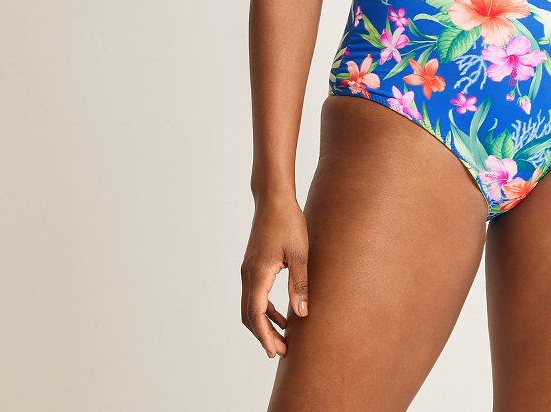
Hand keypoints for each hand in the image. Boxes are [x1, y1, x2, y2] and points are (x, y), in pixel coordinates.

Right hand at [240, 194, 308, 357]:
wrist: (274, 198)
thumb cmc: (288, 222)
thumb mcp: (299, 253)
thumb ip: (299, 284)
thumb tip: (301, 314)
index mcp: (258, 274)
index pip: (256, 315)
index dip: (265, 336)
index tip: (275, 352)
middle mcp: (248, 274)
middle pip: (249, 315)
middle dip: (264, 336)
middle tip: (282, 351)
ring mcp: (249, 269)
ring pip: (250, 306)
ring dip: (264, 324)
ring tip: (283, 338)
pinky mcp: (253, 265)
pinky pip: (255, 294)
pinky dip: (265, 309)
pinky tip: (282, 314)